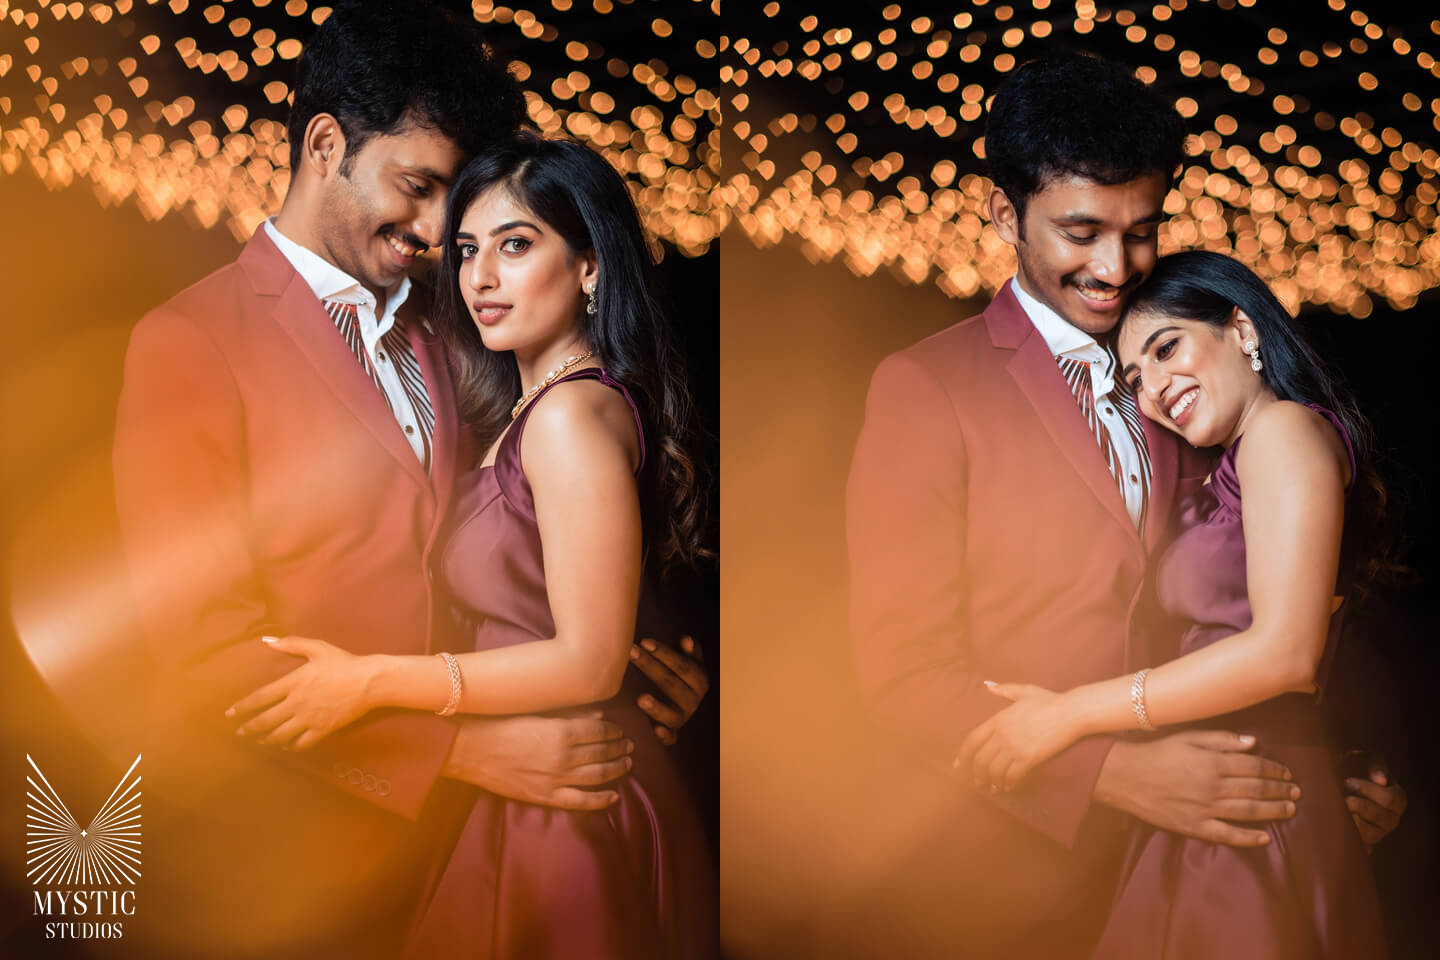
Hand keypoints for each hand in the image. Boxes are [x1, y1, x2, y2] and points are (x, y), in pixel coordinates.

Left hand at [225, 636, 376, 749]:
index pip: (259, 698)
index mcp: (292, 682)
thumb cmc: (343, 662)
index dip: (242, 708)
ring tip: (260, 740)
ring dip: (266, 739)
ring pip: (279, 735)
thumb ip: (291, 644)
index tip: (229, 714)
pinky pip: (301, 743)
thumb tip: (267, 640)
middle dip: (249, 729)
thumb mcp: (317, 648)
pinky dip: (290, 746)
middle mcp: (297, 703)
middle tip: (239, 733)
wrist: (369, 681)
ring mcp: (309, 718)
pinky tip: (286, 745)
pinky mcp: (322, 729)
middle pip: (264, 721)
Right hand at [441, 710, 634, 810]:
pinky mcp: (546, 796)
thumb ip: (570, 715)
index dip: (614, 732)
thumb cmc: (500, 725)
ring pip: (598, 775)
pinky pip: (581, 801)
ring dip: (617, 769)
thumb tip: (600, 716)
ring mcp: (556, 779)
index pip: (600, 732)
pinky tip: (614, 795)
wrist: (470, 750)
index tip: (620, 731)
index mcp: (561, 731)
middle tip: (629, 746)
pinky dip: (601, 799)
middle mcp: (563, 756)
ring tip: (627, 763)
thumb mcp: (536, 713)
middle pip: (603, 753)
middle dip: (620, 749)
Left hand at [628, 635, 708, 744]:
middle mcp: (694, 700)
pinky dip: (665, 736)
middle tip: (631, 653)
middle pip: (671, 684)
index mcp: (700, 680)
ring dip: (656, 707)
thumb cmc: (680, 674)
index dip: (664, 653)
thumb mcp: (689, 661)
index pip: (682, 665)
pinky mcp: (673, 731)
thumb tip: (687, 640)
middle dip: (650, 667)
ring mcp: (683, 717)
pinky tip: (656, 730)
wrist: (682, 699)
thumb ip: (690, 651)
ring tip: (641, 699)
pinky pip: (671, 738)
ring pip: (671, 714)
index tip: (644, 642)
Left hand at [954, 682, 1078, 791]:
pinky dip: (1007, 783)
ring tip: (992, 787)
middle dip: (976, 773)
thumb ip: (1004, 689)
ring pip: (994, 770)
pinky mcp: (1029, 758)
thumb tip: (988, 685)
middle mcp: (1002, 734)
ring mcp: (1015, 747)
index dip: (963, 755)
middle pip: (980, 759)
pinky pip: (1012, 776)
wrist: (1071, 712)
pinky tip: (1008, 787)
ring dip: (991, 781)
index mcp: (998, 719)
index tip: (958, 765)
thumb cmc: (1049, 700)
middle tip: (977, 782)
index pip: (972, 739)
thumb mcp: (1024, 691)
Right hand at [1095, 730, 1298, 846]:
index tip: (1288, 774)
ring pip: (1248, 811)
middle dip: (1279, 790)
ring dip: (1273, 811)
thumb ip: (1221, 740)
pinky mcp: (1195, 826)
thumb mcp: (1188, 737)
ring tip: (1289, 810)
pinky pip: (1227, 835)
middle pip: (1256, 789)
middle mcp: (1213, 787)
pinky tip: (1265, 838)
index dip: (1275, 770)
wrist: (1125, 776)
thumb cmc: (1157, 752)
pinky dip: (1248, 838)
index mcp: (1212, 762)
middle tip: (1296, 793)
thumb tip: (1253, 743)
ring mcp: (1205, 809)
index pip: (1254, 766)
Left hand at [1344, 758, 1406, 850]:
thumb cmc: (1357, 770)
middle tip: (1344, 798)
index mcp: (1397, 799)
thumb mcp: (1366, 762)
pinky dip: (1351, 837)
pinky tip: (1340, 826)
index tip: (1348, 781)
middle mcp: (1392, 818)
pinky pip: (1362, 846)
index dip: (1367, 790)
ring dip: (1355, 822)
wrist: (1341, 785)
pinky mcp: (1366, 843)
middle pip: (1382, 817)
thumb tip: (1382, 780)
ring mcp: (1379, 833)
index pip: (1390, 799)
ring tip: (1341, 810)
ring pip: (1372, 835)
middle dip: (1361, 806)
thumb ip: (1375, 767)